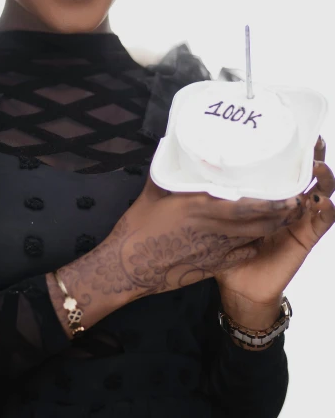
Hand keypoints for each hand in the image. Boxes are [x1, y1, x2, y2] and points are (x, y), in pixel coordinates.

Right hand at [118, 171, 308, 297]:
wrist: (127, 267)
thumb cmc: (136, 229)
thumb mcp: (151, 194)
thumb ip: (166, 174)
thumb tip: (167, 149)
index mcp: (199, 207)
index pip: (246, 204)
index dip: (271, 201)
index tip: (285, 191)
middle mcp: (213, 229)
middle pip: (258, 222)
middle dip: (279, 213)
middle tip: (291, 202)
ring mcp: (214, 250)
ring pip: (253, 238)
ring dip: (269, 227)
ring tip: (280, 216)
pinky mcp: (211, 265)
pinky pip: (241, 254)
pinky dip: (252, 245)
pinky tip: (255, 238)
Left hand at [215, 136, 334, 310]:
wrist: (239, 288)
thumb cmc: (222, 251)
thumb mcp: (210, 216)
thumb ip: (203, 194)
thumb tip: (183, 167)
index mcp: (264, 197)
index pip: (281, 168)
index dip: (290, 150)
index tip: (293, 129)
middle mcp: (285, 205)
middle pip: (305, 175)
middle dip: (313, 156)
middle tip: (315, 139)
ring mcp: (298, 221)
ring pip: (320, 193)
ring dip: (322, 178)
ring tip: (317, 167)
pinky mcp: (304, 238)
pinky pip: (322, 222)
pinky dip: (325, 210)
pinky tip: (321, 201)